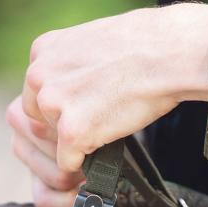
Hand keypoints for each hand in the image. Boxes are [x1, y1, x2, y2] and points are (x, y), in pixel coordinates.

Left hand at [7, 3, 207, 206]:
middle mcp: (39, 75)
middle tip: (99, 115)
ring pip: (54, 140)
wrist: (171, 53)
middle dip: (64, 123)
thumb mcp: (90, 42)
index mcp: (42, 50)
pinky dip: (86, 161)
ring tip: (109, 121)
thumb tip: (67, 87)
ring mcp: (54, 103)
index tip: (86, 102)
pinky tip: (108, 141)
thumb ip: (69, 65)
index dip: (62, 102)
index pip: (37, 90)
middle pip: (39, 117)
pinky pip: (67, 162)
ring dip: (78, 140)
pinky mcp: (71, 131)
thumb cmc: (144, 44)